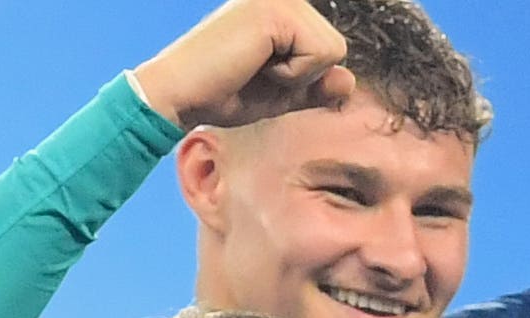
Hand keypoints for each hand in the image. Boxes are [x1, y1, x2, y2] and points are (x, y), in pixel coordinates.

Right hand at [128, 0, 351, 129]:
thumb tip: (349, 79)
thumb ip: (315, 86)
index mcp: (282, 10)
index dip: (303, 77)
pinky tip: (256, 65)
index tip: (259, 74)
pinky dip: (292, 75)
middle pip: (336, 48)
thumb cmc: (222, 93)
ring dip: (298, 76)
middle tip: (257, 72)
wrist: (180, 95)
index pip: (328, 49)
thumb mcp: (281, 93)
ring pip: (333, 50)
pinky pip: (319, 55)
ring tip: (256, 67)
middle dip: (303, 75)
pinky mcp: (277, 11)